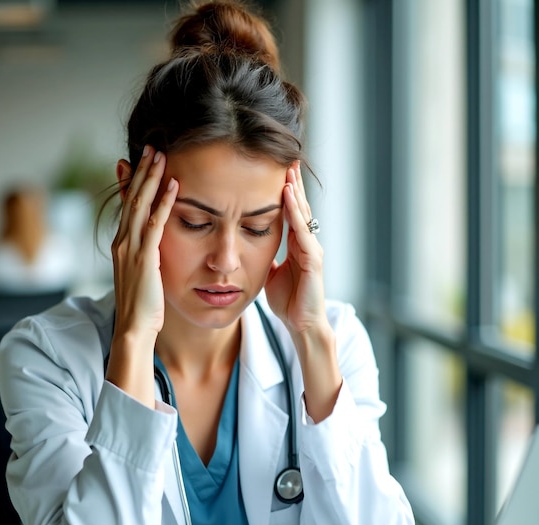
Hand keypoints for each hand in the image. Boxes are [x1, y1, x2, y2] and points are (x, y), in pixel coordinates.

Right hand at [111, 145, 178, 340]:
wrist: (134, 328)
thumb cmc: (141, 305)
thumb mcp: (141, 274)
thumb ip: (144, 254)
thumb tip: (152, 244)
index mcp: (121, 244)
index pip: (127, 205)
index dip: (132, 181)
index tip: (139, 160)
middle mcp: (122, 241)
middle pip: (131, 198)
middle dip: (142, 171)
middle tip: (151, 147)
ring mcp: (131, 249)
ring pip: (140, 204)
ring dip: (151, 178)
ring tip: (161, 155)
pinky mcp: (145, 259)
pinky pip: (155, 224)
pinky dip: (164, 203)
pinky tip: (174, 185)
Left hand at [264, 162, 325, 334]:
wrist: (300, 324)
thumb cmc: (288, 301)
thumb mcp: (271, 273)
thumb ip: (266, 258)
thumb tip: (251, 247)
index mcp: (296, 246)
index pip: (290, 213)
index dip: (284, 193)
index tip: (276, 172)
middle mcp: (306, 244)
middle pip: (299, 207)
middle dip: (292, 183)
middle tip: (286, 159)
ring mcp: (312, 250)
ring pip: (302, 214)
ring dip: (295, 191)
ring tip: (288, 169)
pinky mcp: (313, 260)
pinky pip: (302, 231)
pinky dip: (295, 212)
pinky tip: (288, 195)